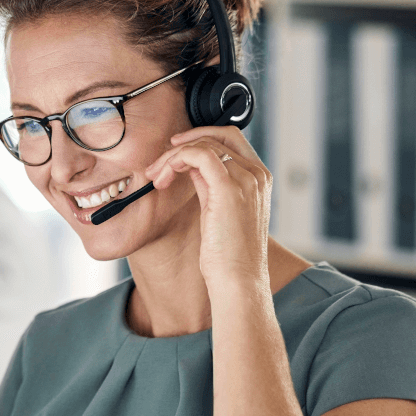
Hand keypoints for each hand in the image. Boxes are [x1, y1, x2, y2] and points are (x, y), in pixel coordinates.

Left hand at [144, 125, 272, 290]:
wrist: (239, 280)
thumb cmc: (228, 255)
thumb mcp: (220, 212)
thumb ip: (211, 186)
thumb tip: (190, 168)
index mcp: (259, 179)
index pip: (231, 139)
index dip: (200, 138)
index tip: (175, 152)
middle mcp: (256, 174)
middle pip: (218, 135)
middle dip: (184, 143)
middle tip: (159, 162)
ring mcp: (246, 179)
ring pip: (204, 144)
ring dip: (172, 156)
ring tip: (156, 177)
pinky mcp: (229, 188)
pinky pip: (199, 155)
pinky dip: (176, 159)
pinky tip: (164, 177)